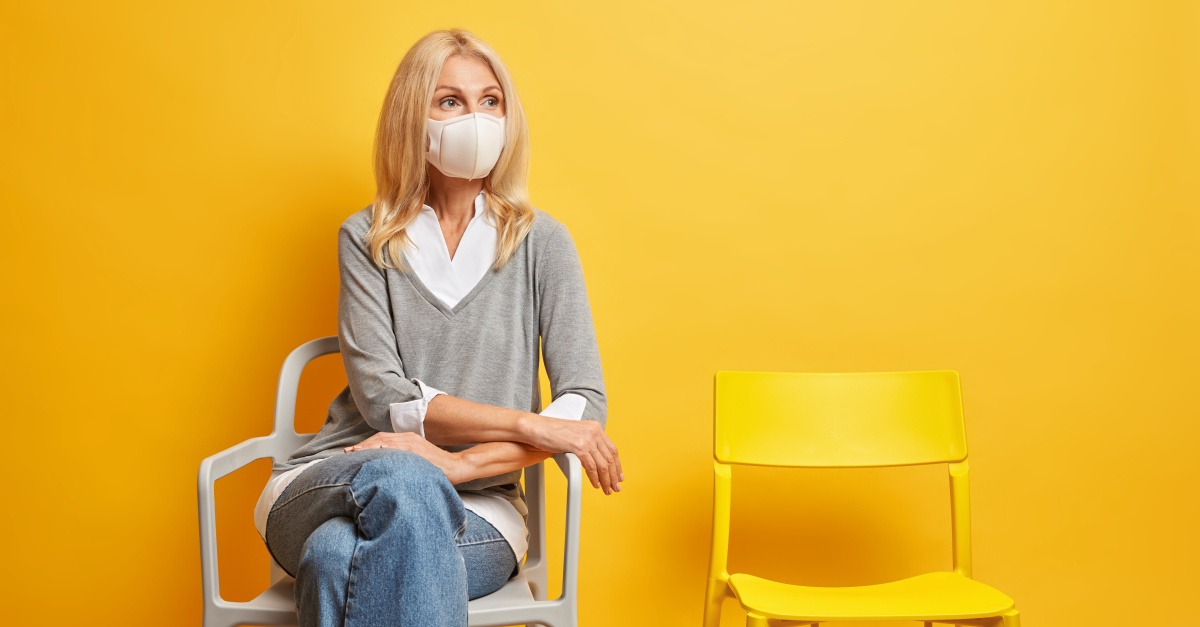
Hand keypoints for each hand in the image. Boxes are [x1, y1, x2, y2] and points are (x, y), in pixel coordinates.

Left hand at [343, 432, 466, 483]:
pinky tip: (375, 452)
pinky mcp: (417, 450)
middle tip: (348, 453)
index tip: (353, 451)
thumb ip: (402, 458)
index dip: (366, 444)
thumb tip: (386, 466)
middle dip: (363, 445)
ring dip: (368, 447)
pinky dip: (385, 449)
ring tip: (355, 453)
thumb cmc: (436, 467)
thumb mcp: (417, 459)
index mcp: (407, 439)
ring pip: (385, 442)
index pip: (381, 439)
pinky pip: (398, 448)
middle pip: (380, 439)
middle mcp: (408, 438)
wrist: (456, 466)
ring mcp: (413, 443)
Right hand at [521, 415, 622, 494]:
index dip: (617, 465)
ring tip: (607, 490)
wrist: (536, 428)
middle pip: (610, 458)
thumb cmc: (551, 433)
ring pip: (603, 464)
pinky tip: (595, 485)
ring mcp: (587, 438)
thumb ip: (586, 444)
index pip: (612, 449)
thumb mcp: (574, 435)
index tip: (619, 476)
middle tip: (616, 487)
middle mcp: (594, 431)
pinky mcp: (579, 446)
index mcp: (595, 427)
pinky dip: (595, 478)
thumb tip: (595, 460)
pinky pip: (591, 467)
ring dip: (606, 480)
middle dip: (613, 475)